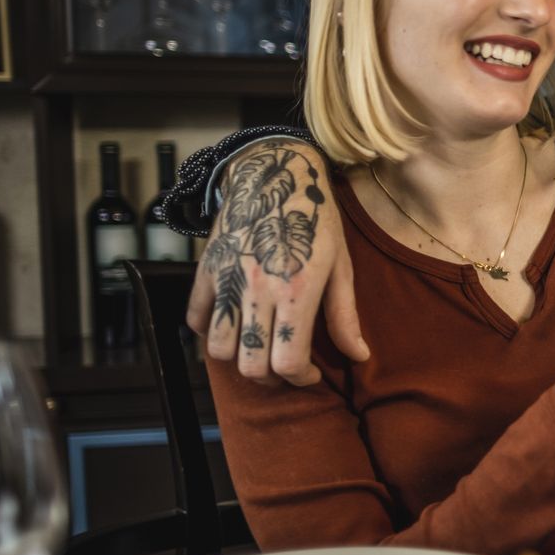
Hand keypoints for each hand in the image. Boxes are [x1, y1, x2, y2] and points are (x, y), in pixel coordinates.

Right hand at [185, 141, 365, 385]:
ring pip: (218, 349)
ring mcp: (227, 281)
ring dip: (238, 359)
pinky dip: (210, 332)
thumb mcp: (341, 267)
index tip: (311, 373)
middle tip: (285, 366)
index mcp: (297, 292)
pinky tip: (233, 325)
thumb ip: (345, 316)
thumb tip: (359, 357)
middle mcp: (258, 290)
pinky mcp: (206, 271)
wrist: (275, 174)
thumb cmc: (317, 222)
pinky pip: (196, 319)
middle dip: (271, 377)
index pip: (287, 362)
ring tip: (258, 349)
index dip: (300, 379)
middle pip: (251, 365)